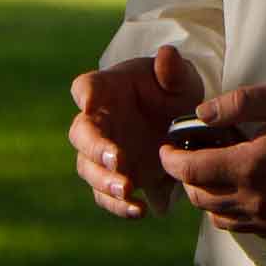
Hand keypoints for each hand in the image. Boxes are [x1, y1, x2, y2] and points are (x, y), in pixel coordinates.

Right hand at [69, 44, 204, 219]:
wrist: (184, 123)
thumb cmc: (175, 91)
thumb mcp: (182, 79)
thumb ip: (174, 70)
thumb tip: (167, 54)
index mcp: (108, 90)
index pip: (85, 87)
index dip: (86, 94)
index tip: (90, 103)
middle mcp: (98, 122)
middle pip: (81, 134)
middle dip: (96, 149)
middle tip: (118, 160)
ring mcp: (103, 153)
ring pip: (89, 168)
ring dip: (104, 181)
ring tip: (127, 189)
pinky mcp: (115, 177)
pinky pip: (106, 195)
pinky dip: (119, 205)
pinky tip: (140, 210)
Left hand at [159, 80, 265, 244]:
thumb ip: (239, 102)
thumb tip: (200, 113)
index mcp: (251, 166)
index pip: (191, 170)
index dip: (171, 159)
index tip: (166, 148)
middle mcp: (255, 201)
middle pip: (200, 197)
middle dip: (188, 177)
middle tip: (192, 157)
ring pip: (218, 217)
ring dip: (210, 196)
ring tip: (219, 174)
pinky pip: (244, 228)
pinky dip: (235, 212)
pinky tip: (248, 190)